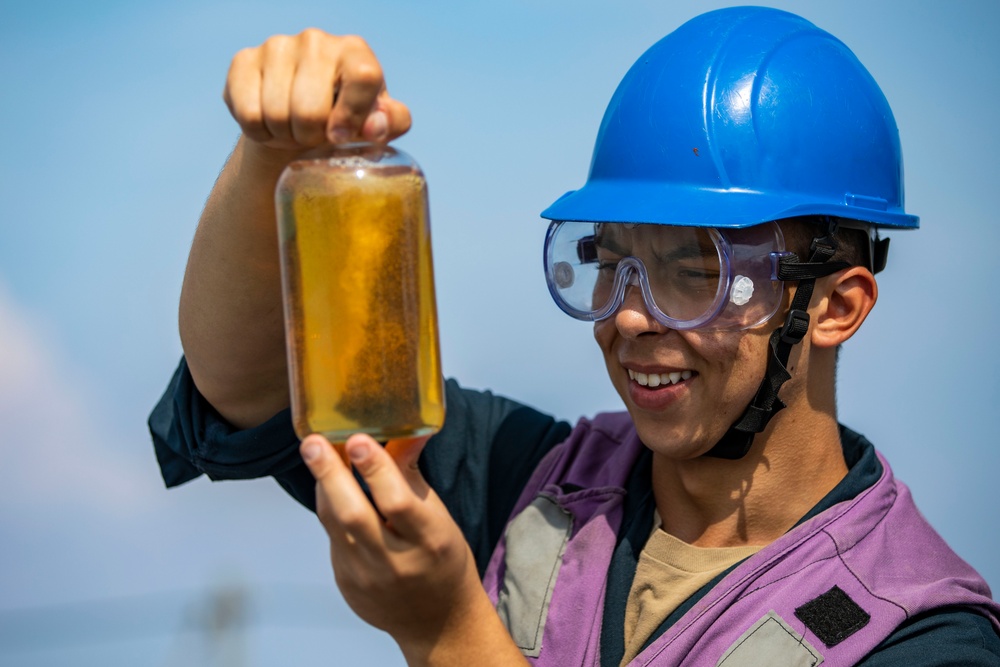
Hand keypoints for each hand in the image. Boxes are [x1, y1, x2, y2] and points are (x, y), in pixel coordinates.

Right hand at [223, 29, 411, 153]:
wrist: (297, 122)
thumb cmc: (345, 120)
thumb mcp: (377, 125)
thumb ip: (391, 123)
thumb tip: (374, 127)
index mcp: (355, 51)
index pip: (363, 77)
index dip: (352, 116)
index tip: (340, 137)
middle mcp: (316, 40)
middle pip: (310, 109)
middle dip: (311, 136)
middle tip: (314, 136)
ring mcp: (277, 46)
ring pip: (277, 114)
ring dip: (285, 136)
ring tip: (294, 131)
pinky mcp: (243, 60)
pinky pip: (250, 114)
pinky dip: (260, 133)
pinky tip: (270, 124)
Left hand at [301, 433, 526, 664]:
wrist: (436, 620)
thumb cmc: (441, 557)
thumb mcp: (438, 516)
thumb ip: (412, 474)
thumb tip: (408, 428)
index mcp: (430, 540)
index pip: (398, 502)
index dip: (375, 470)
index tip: (357, 440)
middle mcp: (396, 562)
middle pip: (354, 515)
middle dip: (330, 474)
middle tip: (313, 443)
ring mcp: (367, 577)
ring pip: (336, 525)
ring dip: (323, 486)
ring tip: (315, 453)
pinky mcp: (347, 583)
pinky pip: (333, 539)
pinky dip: (331, 510)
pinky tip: (330, 488)